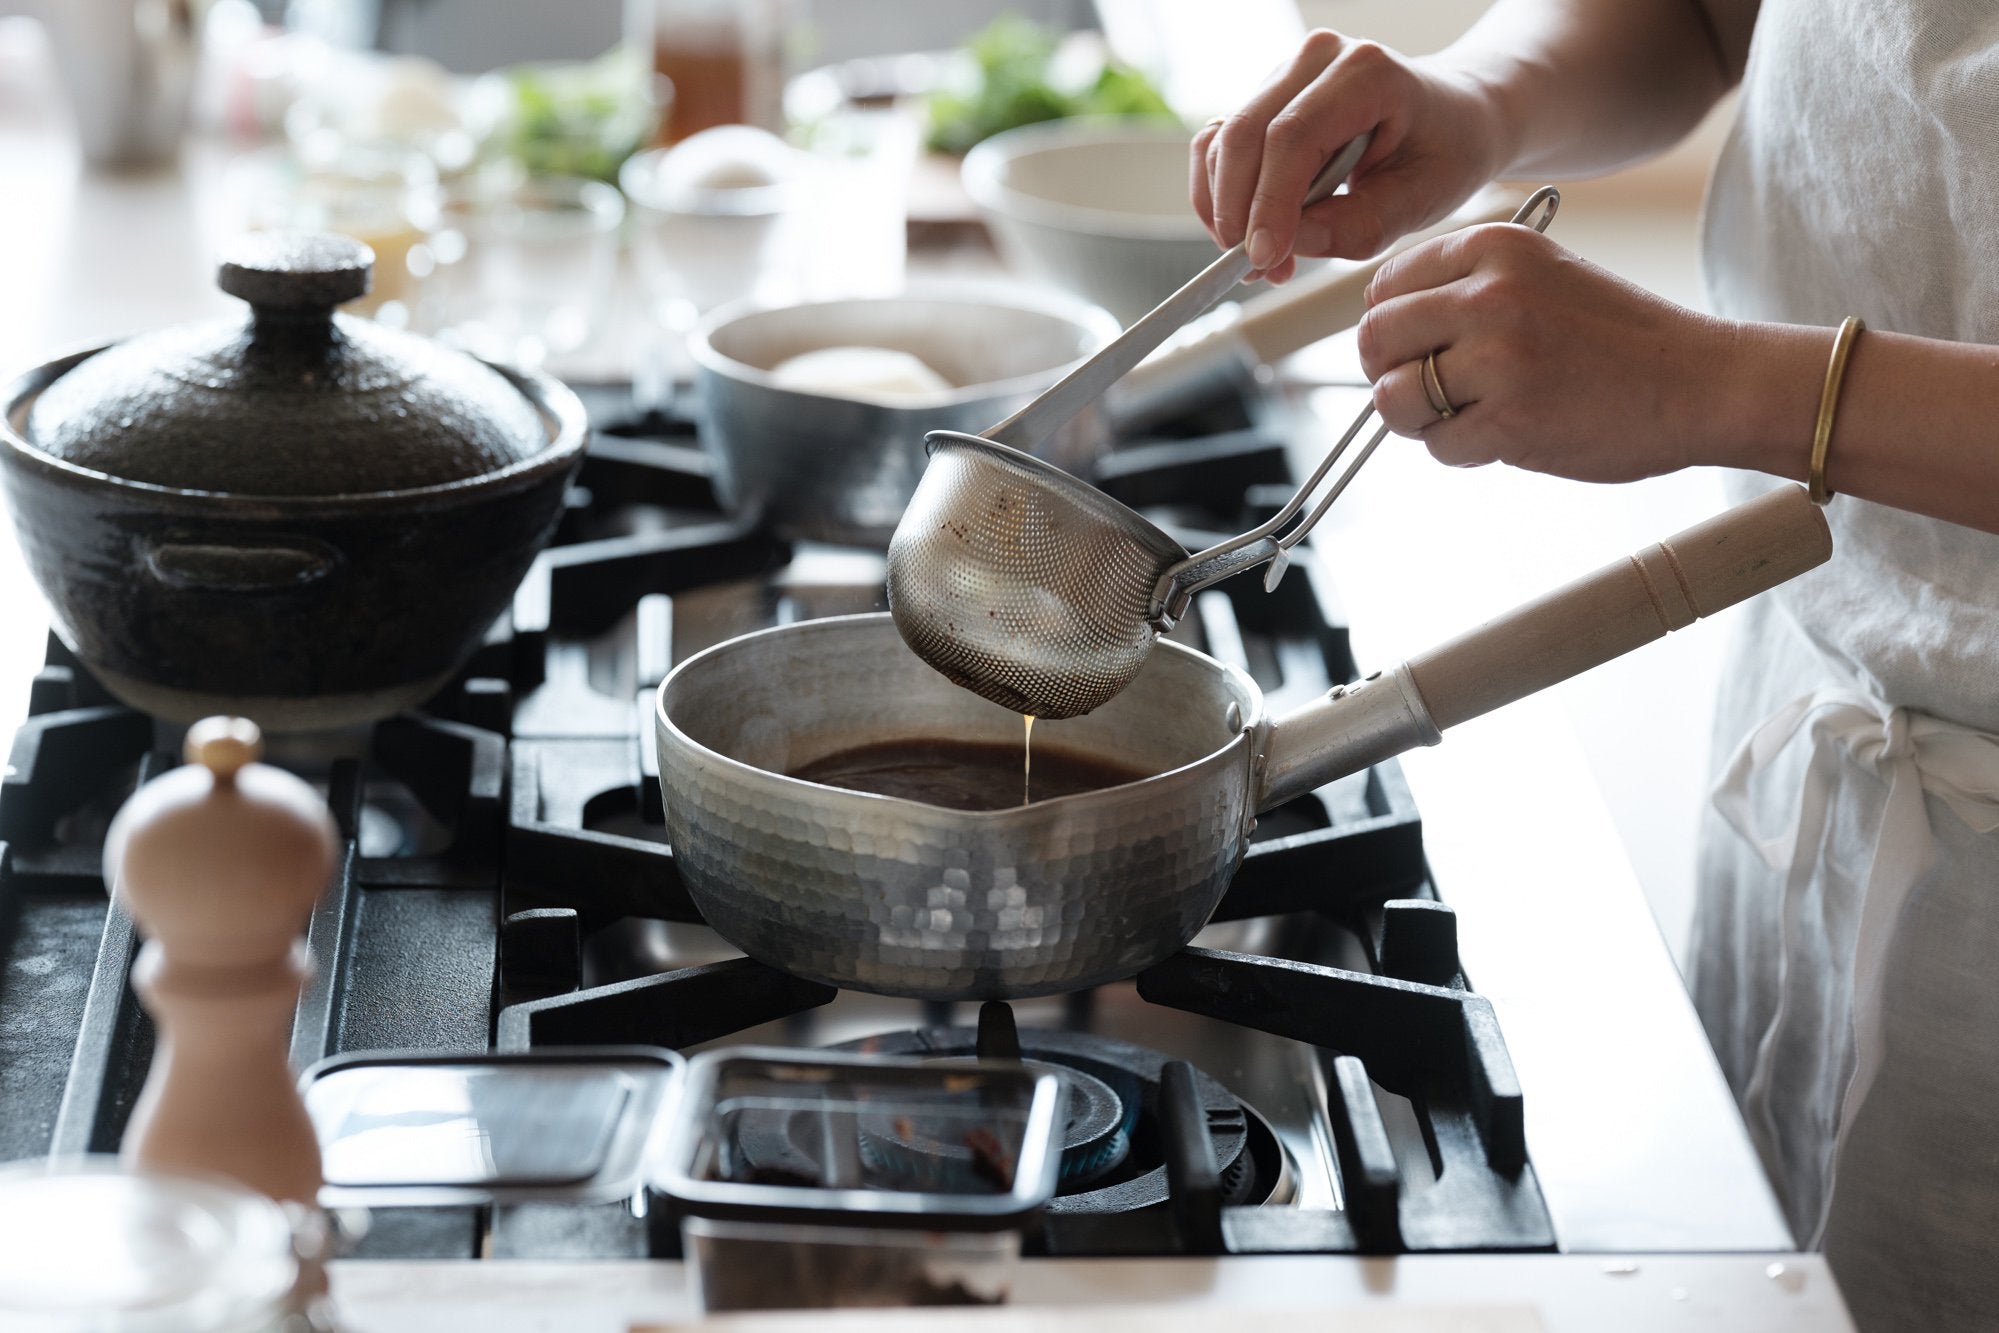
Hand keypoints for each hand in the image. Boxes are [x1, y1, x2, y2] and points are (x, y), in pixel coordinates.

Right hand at [1191, 30, 1508, 282]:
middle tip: (1260, 270)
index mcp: (1367, 73)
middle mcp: (1319, 59)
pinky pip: (1219, 146)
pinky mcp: (1266, 98)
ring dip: (1228, 210)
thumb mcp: (1421, 201)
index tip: (1264, 258)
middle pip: (1245, 135)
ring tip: (1268, 258)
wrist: (1457, 118)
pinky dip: (1223, 196)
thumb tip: (1287, 245)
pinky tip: (1252, 231)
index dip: (1269, 202)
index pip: (1293, 136)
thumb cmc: (1447, 152)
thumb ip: (1357, 226)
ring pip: (1223, 143)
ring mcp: (1287, 74)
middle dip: (1240, 213)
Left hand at [1358, 223, 1737, 481]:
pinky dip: (1462, 452)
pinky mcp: (1509, 417)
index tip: (1417, 350)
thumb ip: (1465, 291)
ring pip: (1393, 398)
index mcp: (1494, 246)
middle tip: (1428, 394)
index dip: (1391, 329)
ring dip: (1418, 421)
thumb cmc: (1619, 339)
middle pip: (1374, 340)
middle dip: (1391, 376)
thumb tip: (1380, 327)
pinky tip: (1508, 435)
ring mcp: (1497, 356)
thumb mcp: (1541, 278)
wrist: (1701, 382)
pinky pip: (1438, 446)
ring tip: (1467, 416)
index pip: (1384, 286)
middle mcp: (1489, 293)